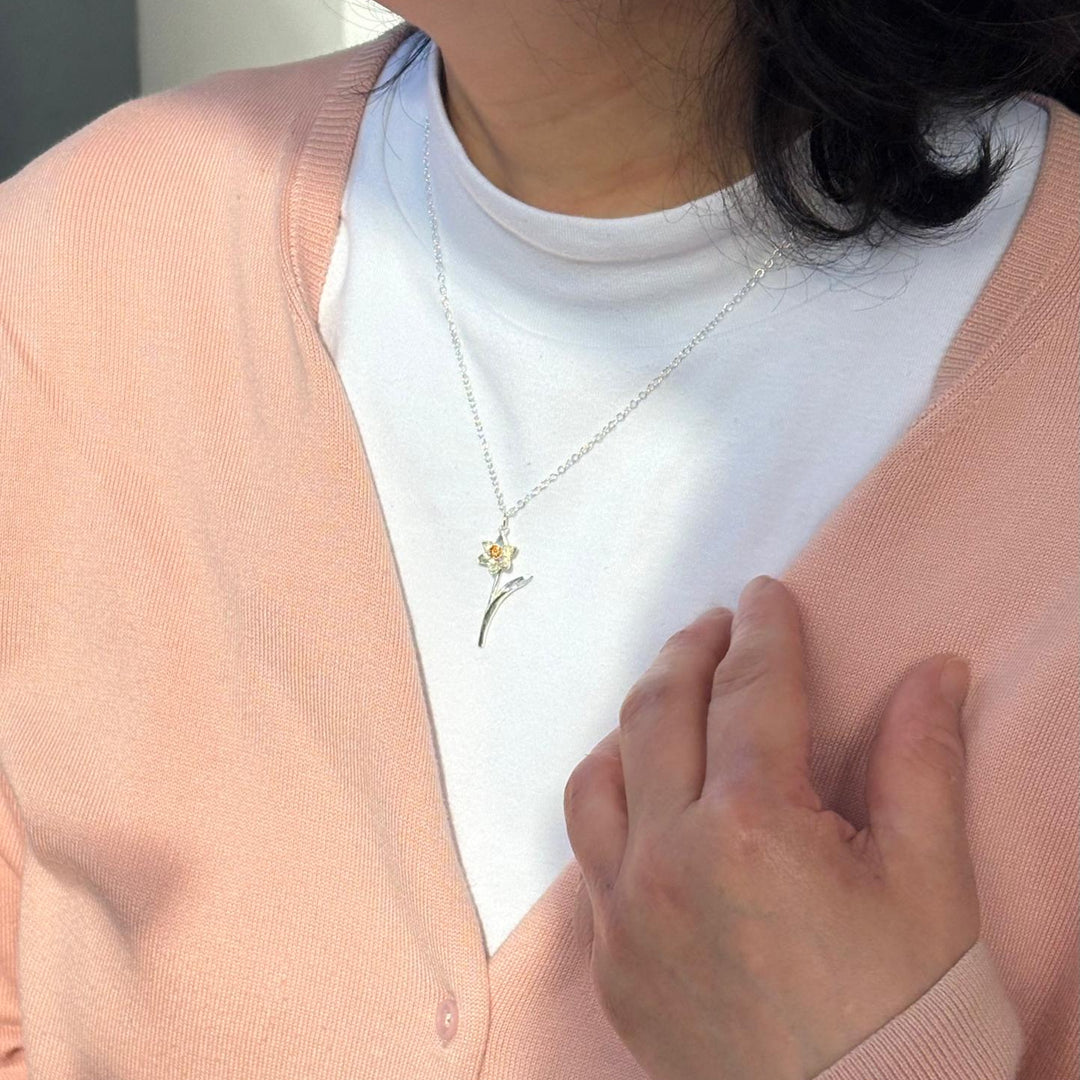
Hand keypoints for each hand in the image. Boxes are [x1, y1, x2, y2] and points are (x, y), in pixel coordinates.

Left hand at [563, 574, 979, 1079]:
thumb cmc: (905, 1008)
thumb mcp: (931, 880)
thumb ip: (921, 760)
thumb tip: (935, 670)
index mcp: (753, 827)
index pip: (750, 691)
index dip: (763, 630)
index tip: (765, 593)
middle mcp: (669, 859)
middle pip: (659, 713)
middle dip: (690, 652)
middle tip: (717, 625)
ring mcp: (627, 910)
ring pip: (600, 774)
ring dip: (634, 719)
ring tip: (671, 694)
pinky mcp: (611, 957)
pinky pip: (585, 849)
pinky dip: (609, 796)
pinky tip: (638, 787)